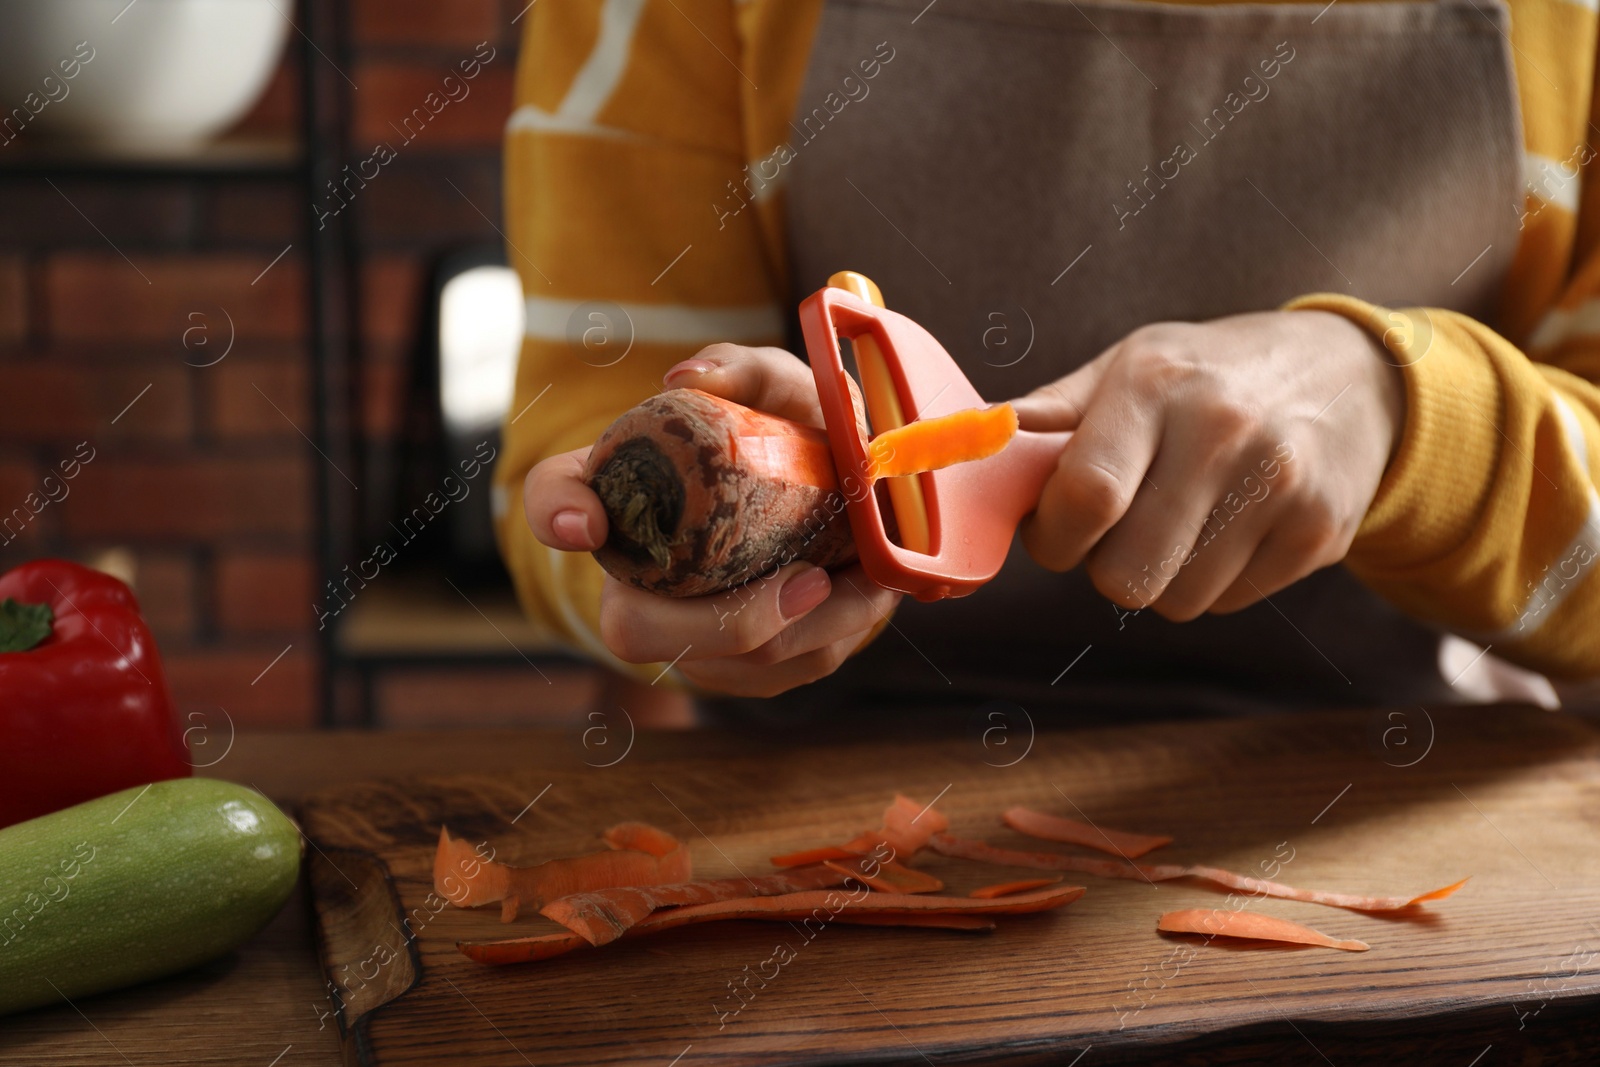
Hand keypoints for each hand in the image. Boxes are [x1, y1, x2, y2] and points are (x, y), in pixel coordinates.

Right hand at [522, 344, 900, 696]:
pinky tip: (866, 594)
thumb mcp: (773, 388)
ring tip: (861, 580)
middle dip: (731, 620)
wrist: (838, 493)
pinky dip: (833, 635)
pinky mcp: (741, 671)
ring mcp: (682, 636)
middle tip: (810, 578)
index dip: (559, 513)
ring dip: (807, 628)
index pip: (554, 499)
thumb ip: (740, 369)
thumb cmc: (788, 433)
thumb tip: (691, 380)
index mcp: (620, 493)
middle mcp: (632, 574)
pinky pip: (780, 672)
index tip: (589, 523)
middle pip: (635, 630)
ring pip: (724, 664)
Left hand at [1011, 310, 1403, 619]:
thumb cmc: (1208, 375)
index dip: (1052, 536)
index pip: (1085, 496)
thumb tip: (971, 442)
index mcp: (1155, 385)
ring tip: (1179, 520)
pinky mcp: (1320, 533)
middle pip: (1125, 574)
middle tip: (1117, 529)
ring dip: (1158, 576)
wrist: (1352, 375)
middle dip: (1103, 566)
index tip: (1055, 528)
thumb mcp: (1130, 365)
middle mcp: (1223, 432)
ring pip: (1174, 601)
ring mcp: (1280, 485)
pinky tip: (1227, 527)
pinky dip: (1212, 581)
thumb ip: (1050, 415)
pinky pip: (1226, 604)